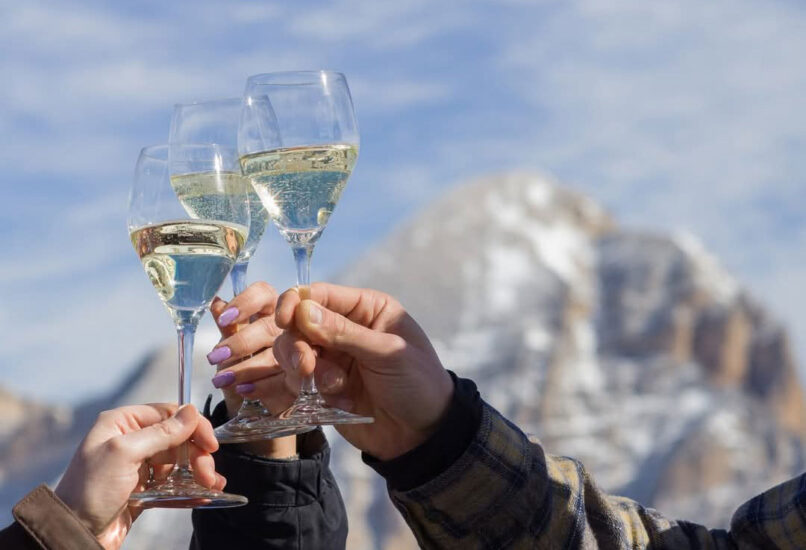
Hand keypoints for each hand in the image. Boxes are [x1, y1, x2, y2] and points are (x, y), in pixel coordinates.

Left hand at [54, 404, 220, 549]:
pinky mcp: (144, 490)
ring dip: (198, 471)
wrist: (74, 534)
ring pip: (179, 461)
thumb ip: (161, 433)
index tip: (210, 444)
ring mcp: (138, 466)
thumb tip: (191, 411)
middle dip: (196, 454)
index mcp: (122, 423)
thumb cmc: (90, 491)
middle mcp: (131, 440)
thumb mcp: (124, 454)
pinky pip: (173, 483)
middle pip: (177, 438)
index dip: (193, 426)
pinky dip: (190, 487)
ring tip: (210, 485)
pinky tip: (204, 494)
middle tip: (207, 473)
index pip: (168, 414)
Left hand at [207, 282, 297, 457]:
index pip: (263, 293)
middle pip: (269, 326)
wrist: (250, 394)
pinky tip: (244, 390)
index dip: (245, 302)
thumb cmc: (241, 360)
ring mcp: (300, 352)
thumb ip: (227, 326)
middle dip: (241, 342)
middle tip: (217, 356)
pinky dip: (261, 387)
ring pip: (277, 355)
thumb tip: (217, 304)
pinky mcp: (301, 380)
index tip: (225, 319)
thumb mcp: (229, 343)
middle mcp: (289, 326)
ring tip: (223, 379)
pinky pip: (283, 381)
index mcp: (271, 308)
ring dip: (247, 368)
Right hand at [273, 283, 453, 460]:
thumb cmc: (417, 384)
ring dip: (305, 371)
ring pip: (293, 353)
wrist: (423, 435)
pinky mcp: (324, 387)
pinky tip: (342, 403)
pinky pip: (298, 382)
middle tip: (306, 366)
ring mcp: (332, 358)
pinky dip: (311, 392)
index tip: (284, 320)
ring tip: (333, 387)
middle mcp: (345, 329)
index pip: (319, 295)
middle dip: (297, 345)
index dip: (296, 303)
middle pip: (298, 324)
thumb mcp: (386, 354)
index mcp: (366, 309)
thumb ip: (344, 333)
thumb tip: (303, 311)